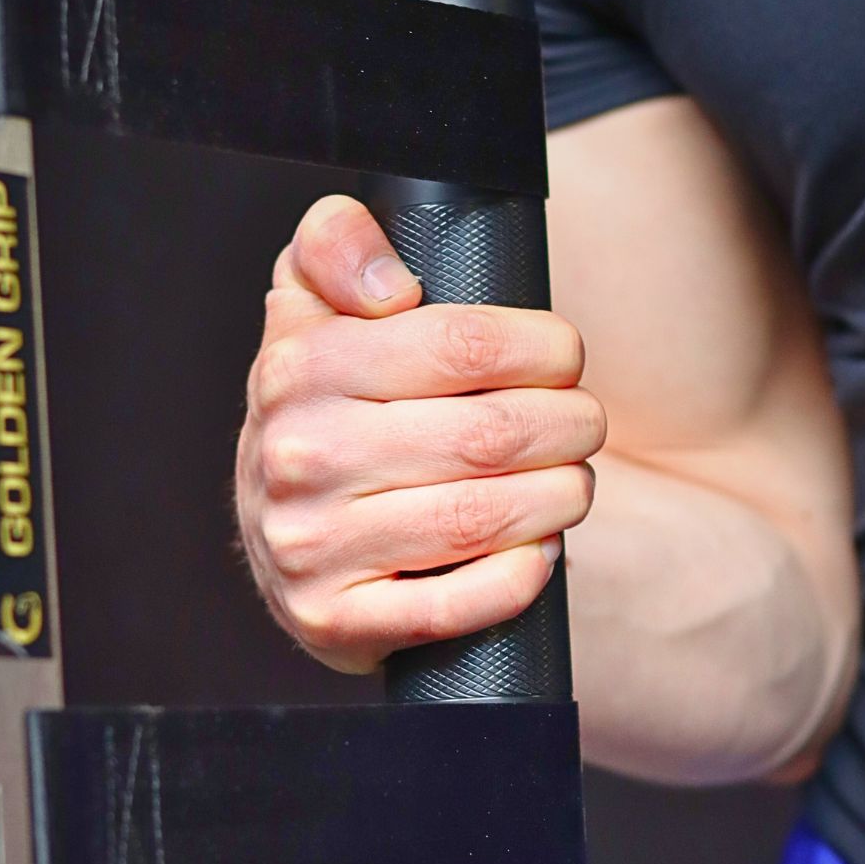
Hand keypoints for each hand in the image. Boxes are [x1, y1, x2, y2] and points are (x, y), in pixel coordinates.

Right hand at [235, 195, 603, 671]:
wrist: (280, 532)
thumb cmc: (324, 407)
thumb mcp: (310, 303)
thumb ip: (336, 244)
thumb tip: (392, 285)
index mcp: (299, 368)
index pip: (459, 347)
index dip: (541, 349)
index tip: (564, 356)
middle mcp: (296, 457)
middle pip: (486, 437)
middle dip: (567, 426)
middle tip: (584, 422)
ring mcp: (310, 545)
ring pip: (479, 518)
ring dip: (558, 498)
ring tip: (574, 481)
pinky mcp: (334, 619)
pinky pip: (451, 607)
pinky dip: (517, 578)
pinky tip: (539, 551)